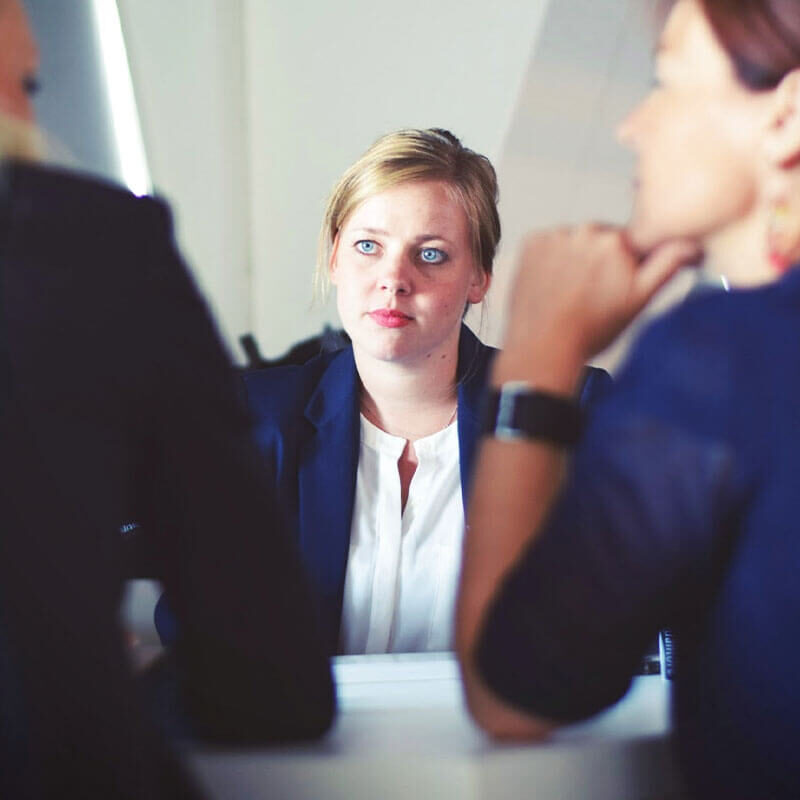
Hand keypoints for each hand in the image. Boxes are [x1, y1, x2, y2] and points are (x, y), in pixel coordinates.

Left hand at [503, 225, 699, 364]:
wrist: (543, 347)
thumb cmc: (590, 330)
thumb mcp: (639, 300)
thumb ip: (667, 264)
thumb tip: (692, 243)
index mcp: (617, 241)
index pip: (631, 242)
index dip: (626, 265)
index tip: (616, 283)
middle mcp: (586, 231)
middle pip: (601, 239)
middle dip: (600, 260)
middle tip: (592, 294)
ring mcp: (555, 236)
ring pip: (574, 241)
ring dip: (574, 258)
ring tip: (570, 292)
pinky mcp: (532, 243)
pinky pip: (548, 244)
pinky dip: (550, 259)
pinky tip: (552, 284)